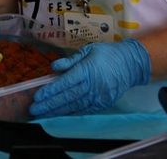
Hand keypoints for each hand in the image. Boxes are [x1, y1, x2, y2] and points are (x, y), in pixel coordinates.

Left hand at [30, 39, 150, 116]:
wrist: (132, 64)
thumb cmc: (107, 54)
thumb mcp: (88, 50)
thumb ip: (70, 60)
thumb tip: (54, 67)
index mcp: (87, 70)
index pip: (65, 83)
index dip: (51, 91)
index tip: (38, 96)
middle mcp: (93, 85)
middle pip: (68, 97)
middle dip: (50, 104)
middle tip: (35, 110)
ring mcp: (99, 96)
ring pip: (75, 106)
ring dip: (57, 111)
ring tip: (43, 114)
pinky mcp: (104, 103)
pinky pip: (85, 110)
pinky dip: (71, 114)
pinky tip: (60, 116)